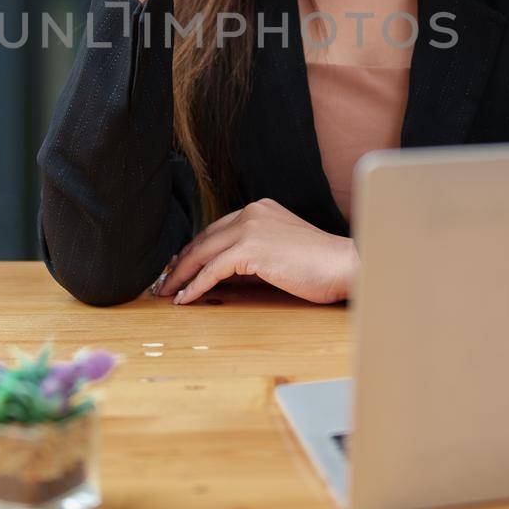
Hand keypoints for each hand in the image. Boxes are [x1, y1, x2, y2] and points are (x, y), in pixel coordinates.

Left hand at [155, 198, 356, 305]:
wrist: (343, 265)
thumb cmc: (320, 265)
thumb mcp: (281, 251)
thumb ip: (252, 255)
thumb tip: (220, 274)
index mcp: (259, 209)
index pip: (216, 229)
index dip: (194, 250)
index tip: (179, 267)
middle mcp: (251, 212)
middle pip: (204, 239)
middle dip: (181, 262)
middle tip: (164, 282)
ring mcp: (250, 228)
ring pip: (202, 253)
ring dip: (181, 275)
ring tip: (168, 293)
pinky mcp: (250, 249)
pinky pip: (212, 270)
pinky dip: (195, 286)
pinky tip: (186, 299)